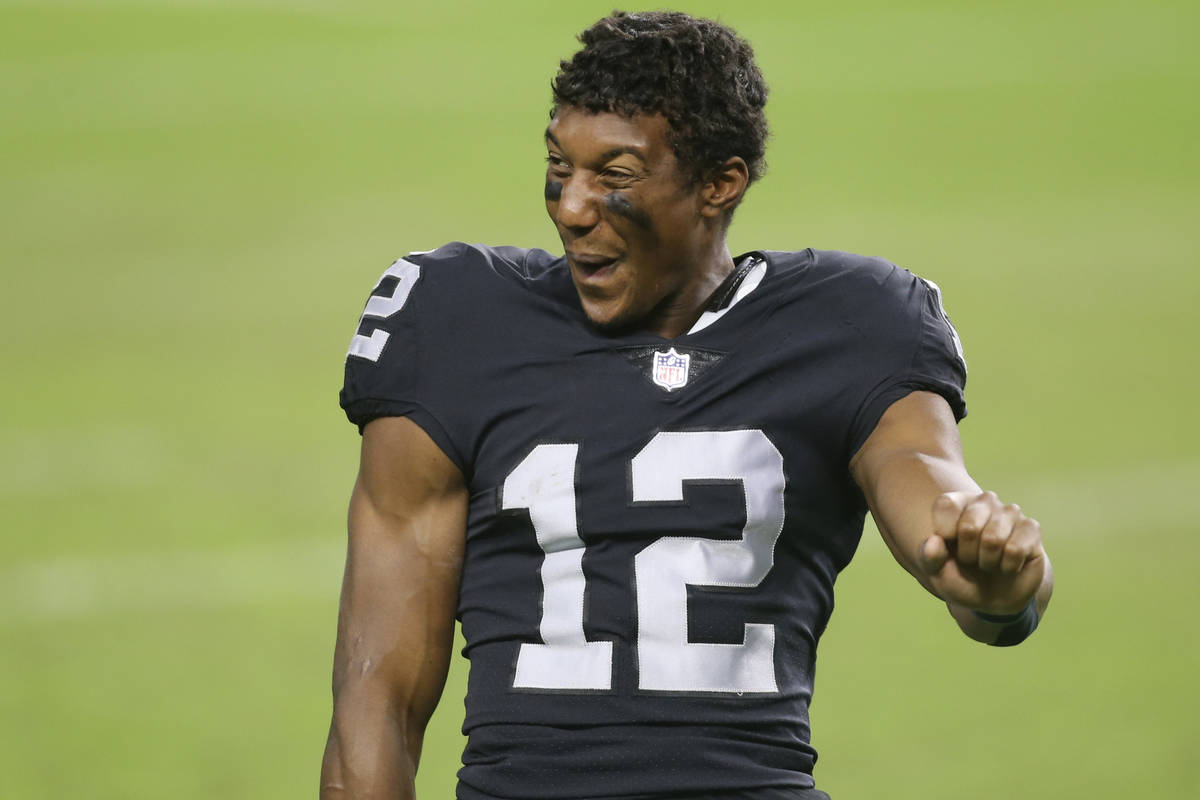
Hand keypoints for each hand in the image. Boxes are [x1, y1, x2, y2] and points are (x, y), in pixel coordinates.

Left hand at [919, 490, 1044, 614]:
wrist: (993, 598)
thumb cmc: (961, 577)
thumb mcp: (937, 571)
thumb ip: (928, 556)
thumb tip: (934, 541)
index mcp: (958, 502)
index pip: (946, 505)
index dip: (945, 533)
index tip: (949, 545)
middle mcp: (985, 501)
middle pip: (969, 526)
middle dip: (967, 554)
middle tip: (971, 559)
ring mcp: (1010, 512)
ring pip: (993, 539)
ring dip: (988, 562)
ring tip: (989, 562)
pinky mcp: (1031, 528)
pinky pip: (1015, 550)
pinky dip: (1007, 567)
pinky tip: (1007, 565)